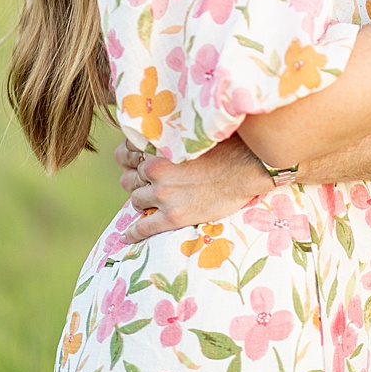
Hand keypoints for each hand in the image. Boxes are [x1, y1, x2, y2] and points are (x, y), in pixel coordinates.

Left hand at [115, 135, 270, 241]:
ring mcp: (162, 193)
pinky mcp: (173, 215)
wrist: (244, 169)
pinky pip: (145, 226)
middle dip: (137, 181)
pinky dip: (133, 232)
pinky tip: (127, 236)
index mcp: (155, 147)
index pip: (126, 153)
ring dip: (142, 201)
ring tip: (151, 203)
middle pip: (130, 178)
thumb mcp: (188, 135)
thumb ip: (167, 139)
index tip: (137, 163)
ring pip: (136, 199)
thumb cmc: (223, 147)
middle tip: (148, 184)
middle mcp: (153, 169)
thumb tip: (158, 139)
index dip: (132, 160)